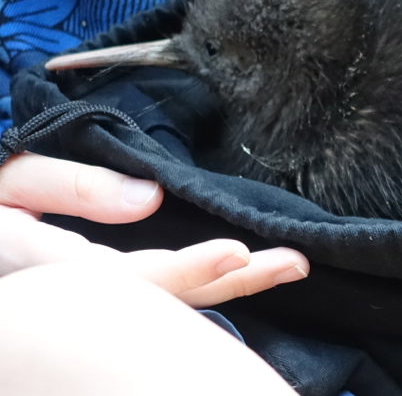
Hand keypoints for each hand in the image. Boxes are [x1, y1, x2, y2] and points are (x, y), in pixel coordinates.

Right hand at [0, 152, 308, 306]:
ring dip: (231, 286)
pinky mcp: (101, 295)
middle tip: (294, 262)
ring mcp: (91, 303)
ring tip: (286, 266)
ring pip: (171, 303)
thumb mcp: (11, 177)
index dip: (188, 269)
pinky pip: (159, 298)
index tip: (237, 253)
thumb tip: (150, 198)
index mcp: (50, 269)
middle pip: (168, 299)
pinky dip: (203, 285)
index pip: (132, 279)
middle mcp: (76, 300)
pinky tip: (240, 274)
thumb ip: (72, 186)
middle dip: (234, 282)